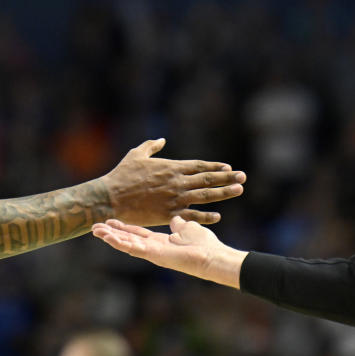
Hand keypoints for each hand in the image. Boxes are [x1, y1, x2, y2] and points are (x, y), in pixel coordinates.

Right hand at [92, 215, 246, 287]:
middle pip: (127, 239)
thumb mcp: (188, 227)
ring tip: (95, 231)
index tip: (110, 220)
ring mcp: (152, 253)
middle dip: (111, 233)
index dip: (124, 227)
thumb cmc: (204, 244)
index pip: (138, 233)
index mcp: (161, 241)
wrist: (212, 256)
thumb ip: (179, 224)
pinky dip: (120, 243)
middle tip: (94, 226)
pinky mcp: (153, 255)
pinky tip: (108, 238)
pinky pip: (133, 248)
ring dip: (110, 238)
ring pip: (126, 244)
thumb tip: (175, 219)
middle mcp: (153, 248)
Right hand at [100, 138, 244, 225]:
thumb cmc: (122, 175)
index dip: (215, 166)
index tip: (228, 167)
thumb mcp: (136, 155)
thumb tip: (161, 139)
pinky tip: (218, 216)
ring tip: (238, 190)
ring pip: (205, 196)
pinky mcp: (169, 214)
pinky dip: (206, 216)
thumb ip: (151, 146)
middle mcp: (177, 182)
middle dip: (227, 178)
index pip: (199, 166)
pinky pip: (192, 215)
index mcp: (171, 167)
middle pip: (208, 180)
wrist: (111, 198)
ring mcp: (175, 198)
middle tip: (243, 177)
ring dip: (223, 193)